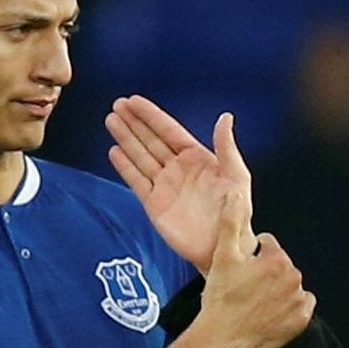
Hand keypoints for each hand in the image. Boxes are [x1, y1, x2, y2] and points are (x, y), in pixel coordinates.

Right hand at [107, 95, 251, 272]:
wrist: (223, 247)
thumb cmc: (236, 213)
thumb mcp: (237, 177)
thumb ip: (226, 148)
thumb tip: (225, 117)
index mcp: (197, 158)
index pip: (169, 131)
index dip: (151, 116)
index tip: (134, 101)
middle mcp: (178, 169)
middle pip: (151, 140)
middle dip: (134, 122)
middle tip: (117, 105)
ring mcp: (165, 186)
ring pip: (141, 156)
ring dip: (126, 139)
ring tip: (111, 121)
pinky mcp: (154, 204)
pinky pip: (137, 181)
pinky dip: (125, 167)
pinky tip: (115, 151)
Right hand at [192, 185, 313, 347]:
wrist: (222, 339)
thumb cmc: (221, 298)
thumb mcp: (223, 256)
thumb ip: (231, 221)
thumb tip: (235, 194)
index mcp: (277, 259)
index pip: (268, 246)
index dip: (252, 257)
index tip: (241, 272)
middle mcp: (293, 277)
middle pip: (280, 266)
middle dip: (266, 273)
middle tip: (246, 289)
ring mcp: (299, 300)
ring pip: (290, 285)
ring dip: (277, 289)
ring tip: (256, 302)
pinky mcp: (301, 320)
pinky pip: (302, 306)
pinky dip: (290, 308)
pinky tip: (271, 313)